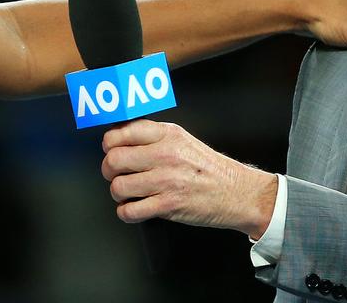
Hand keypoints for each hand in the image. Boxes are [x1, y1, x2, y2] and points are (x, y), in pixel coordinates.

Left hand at [101, 119, 277, 237]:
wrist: (237, 192)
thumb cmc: (209, 168)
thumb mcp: (183, 140)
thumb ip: (154, 137)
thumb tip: (121, 139)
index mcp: (168, 135)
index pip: (122, 132)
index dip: (110, 143)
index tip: (111, 149)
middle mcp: (165, 155)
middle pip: (114, 160)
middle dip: (109, 170)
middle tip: (114, 174)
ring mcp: (166, 180)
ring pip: (118, 187)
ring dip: (118, 193)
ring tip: (128, 193)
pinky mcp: (168, 205)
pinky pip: (130, 211)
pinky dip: (126, 212)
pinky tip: (134, 208)